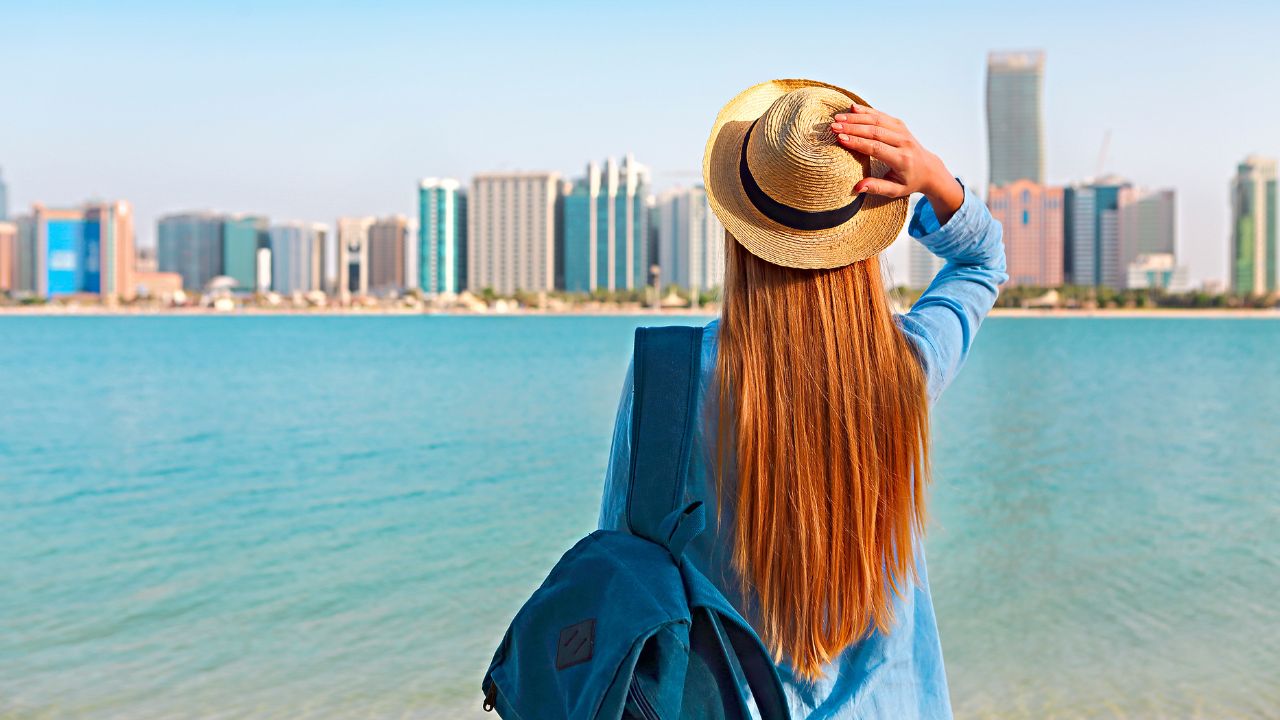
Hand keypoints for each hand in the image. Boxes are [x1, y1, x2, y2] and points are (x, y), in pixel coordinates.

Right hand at [830, 104, 963, 223]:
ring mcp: (903, 131)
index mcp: (902, 159)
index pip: (876, 148)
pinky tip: (852, 108)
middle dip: (853, 127)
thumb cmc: (909, 182)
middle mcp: (904, 142)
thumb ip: (877, 187)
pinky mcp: (900, 125)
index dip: (857, 142)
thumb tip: (857, 187)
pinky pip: (882, 115)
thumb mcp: (895, 191)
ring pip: (877, 120)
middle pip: (875, 131)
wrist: (929, 169)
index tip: (840, 139)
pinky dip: (867, 111)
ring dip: (857, 118)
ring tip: (838, 118)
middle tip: (834, 127)